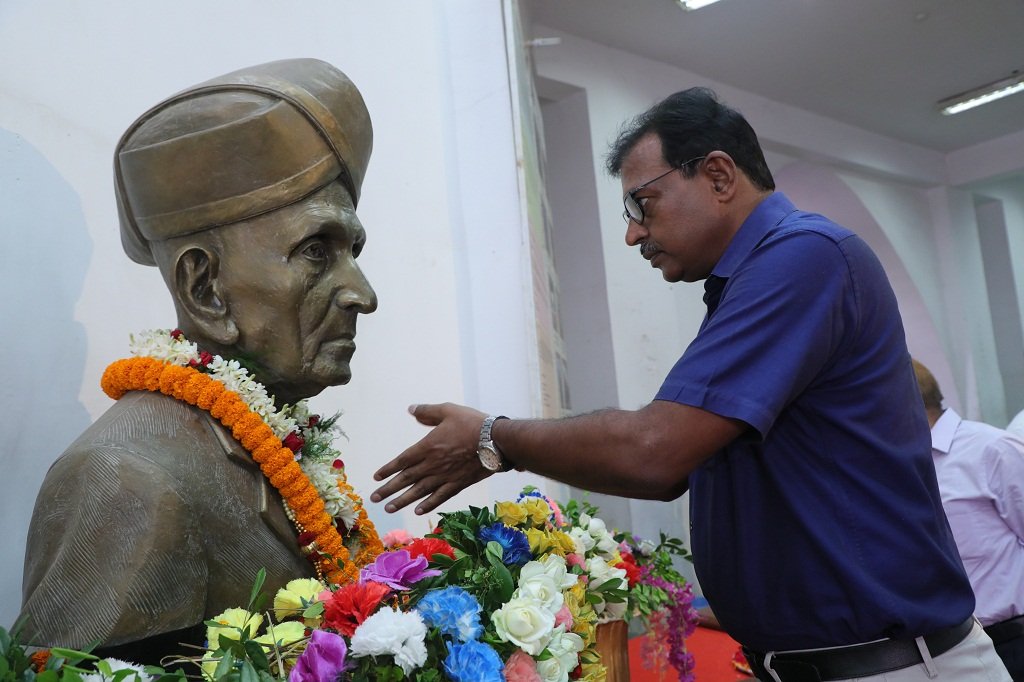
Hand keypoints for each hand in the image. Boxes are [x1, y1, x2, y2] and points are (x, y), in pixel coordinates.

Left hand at [371, 403, 491, 514]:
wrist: (496, 441)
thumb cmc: (472, 423)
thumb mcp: (448, 410)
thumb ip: (428, 412)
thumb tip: (410, 409)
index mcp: (428, 447)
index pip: (402, 461)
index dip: (388, 469)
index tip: (376, 478)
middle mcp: (432, 465)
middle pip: (406, 479)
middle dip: (388, 489)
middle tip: (374, 499)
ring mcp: (444, 476)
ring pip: (419, 492)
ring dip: (402, 501)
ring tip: (389, 508)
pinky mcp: (457, 484)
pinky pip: (439, 497)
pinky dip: (427, 505)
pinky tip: (418, 511)